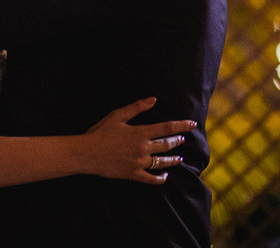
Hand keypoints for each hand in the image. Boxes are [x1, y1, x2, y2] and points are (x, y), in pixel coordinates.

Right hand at [78, 97, 194, 184]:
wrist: (86, 153)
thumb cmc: (100, 132)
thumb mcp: (117, 116)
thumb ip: (136, 108)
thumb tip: (153, 99)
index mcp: (140, 132)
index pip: (166, 128)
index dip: (182, 126)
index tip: (193, 124)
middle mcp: (143, 148)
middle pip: (167, 145)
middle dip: (177, 141)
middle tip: (183, 139)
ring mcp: (139, 163)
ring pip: (162, 162)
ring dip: (173, 160)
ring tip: (180, 158)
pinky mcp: (133, 175)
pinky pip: (152, 179)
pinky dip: (160, 178)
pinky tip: (164, 175)